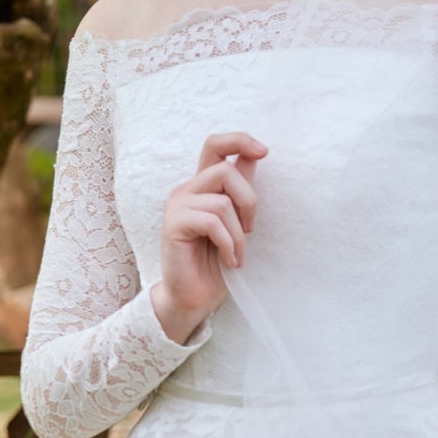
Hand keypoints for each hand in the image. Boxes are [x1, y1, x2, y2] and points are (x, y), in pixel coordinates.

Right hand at [151, 129, 267, 343]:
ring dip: (239, 233)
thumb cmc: (215, 261)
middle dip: (249, 200)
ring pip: (222, 201)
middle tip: (250, 229)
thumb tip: (254, 157)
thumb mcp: (236, 222)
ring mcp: (178, 206)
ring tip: (237, 253)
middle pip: (225, 169)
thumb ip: (240, 191)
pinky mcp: (174, 225)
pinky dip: (229, 243)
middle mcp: (187, 190)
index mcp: (202, 185)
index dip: (239, 140)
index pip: (215, 145)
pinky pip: (212, 221)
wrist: (193, 297)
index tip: (264, 151)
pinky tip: (230, 261)